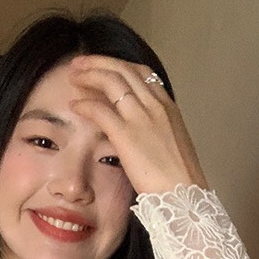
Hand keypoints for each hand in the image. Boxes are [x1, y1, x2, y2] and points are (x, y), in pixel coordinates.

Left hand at [68, 54, 207, 194]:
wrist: (184, 196)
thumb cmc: (180, 180)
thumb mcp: (172, 147)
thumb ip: (157, 133)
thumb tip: (143, 135)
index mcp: (168, 107)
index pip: (142, 73)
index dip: (120, 66)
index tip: (105, 67)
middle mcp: (155, 106)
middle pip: (124, 70)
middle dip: (99, 62)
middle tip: (80, 63)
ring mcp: (142, 118)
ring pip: (111, 81)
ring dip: (89, 75)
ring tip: (73, 76)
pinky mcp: (127, 135)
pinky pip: (100, 110)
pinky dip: (85, 104)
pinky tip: (74, 106)